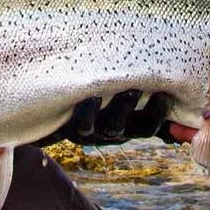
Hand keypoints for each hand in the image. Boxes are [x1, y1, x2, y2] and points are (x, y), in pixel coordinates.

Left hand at [41, 90, 193, 145]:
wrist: (44, 106)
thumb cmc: (90, 91)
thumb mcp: (114, 88)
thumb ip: (137, 83)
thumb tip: (164, 78)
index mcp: (126, 124)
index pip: (149, 125)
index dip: (159, 114)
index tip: (165, 93)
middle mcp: (110, 131)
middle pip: (131, 127)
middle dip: (138, 108)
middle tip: (144, 87)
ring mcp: (90, 131)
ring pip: (110, 126)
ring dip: (120, 109)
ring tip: (124, 87)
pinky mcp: (69, 128)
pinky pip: (82, 125)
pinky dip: (88, 111)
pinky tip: (91, 94)